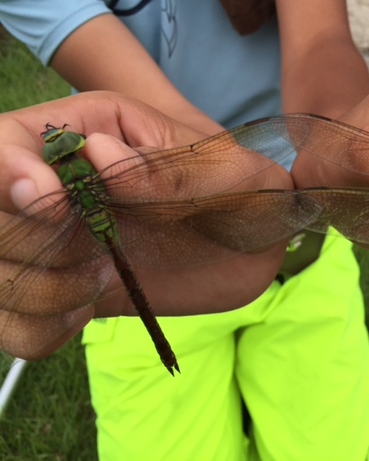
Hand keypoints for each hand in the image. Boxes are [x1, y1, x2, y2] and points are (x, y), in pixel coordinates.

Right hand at [0, 91, 292, 359]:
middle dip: (32, 243)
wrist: (250, 245)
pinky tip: (83, 313)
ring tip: (100, 279)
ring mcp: (55, 241)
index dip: (7, 173)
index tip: (52, 204)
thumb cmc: (242, 191)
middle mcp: (56, 186)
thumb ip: (171, 167)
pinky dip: (38, 331)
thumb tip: (97, 154)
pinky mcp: (64, 290)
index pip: (6, 143)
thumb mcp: (231, 172)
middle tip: (99, 253)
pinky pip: (14, 325)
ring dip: (38, 291)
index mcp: (89, 132)